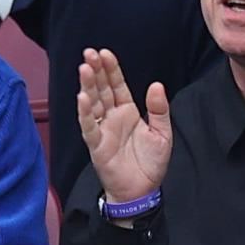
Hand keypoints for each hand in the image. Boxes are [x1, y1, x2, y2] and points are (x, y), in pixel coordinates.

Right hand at [77, 48, 171, 208]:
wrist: (142, 191)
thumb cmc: (150, 163)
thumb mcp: (162, 133)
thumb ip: (159, 109)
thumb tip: (156, 85)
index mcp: (127, 111)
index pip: (117, 85)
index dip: (111, 69)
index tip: (105, 53)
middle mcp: (112, 117)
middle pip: (101, 89)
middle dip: (95, 70)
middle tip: (89, 53)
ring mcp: (102, 129)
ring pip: (93, 103)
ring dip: (88, 86)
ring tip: (84, 68)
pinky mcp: (96, 145)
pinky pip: (89, 126)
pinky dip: (85, 112)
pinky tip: (82, 97)